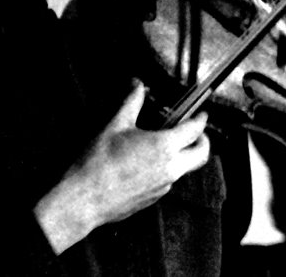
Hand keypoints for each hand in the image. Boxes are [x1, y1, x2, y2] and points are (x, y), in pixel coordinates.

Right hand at [34, 81, 209, 253]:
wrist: (82, 200)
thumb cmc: (97, 163)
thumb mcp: (115, 125)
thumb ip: (131, 102)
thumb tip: (137, 84)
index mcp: (164, 147)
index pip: (195, 130)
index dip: (201, 119)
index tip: (202, 114)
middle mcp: (170, 168)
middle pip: (202, 154)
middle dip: (203, 141)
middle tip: (196, 132)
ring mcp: (164, 186)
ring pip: (186, 169)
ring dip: (185, 156)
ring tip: (169, 145)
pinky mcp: (154, 198)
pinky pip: (169, 181)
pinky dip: (168, 169)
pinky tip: (150, 162)